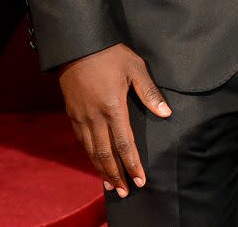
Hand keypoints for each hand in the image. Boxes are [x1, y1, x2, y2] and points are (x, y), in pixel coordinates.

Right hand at [59, 43, 171, 196]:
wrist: (77, 46)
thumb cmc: (110, 54)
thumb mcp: (135, 68)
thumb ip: (150, 92)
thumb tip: (165, 113)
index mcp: (113, 107)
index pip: (124, 144)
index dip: (133, 164)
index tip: (140, 180)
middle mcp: (95, 117)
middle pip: (105, 154)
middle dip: (117, 175)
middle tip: (126, 192)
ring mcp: (81, 117)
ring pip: (91, 151)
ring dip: (102, 170)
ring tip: (111, 185)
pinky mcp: (72, 114)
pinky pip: (81, 141)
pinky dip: (89, 155)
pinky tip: (95, 161)